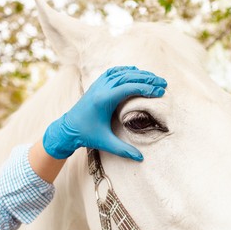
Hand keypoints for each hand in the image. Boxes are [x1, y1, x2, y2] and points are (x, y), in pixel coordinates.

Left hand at [43, 66, 166, 160]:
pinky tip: (135, 72)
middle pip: (128, 76)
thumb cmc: (86, 135)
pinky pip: (113, 72)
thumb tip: (140, 159)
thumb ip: (123, 150)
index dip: (146, 88)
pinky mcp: (96, 85)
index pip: (129, 87)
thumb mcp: (105, 143)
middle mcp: (101, 89)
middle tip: (163, 83)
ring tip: (154, 78)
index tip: (160, 91)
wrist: (67, 129)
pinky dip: (126, 70)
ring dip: (139, 73)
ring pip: (121, 72)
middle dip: (148, 79)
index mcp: (104, 100)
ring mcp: (98, 85)